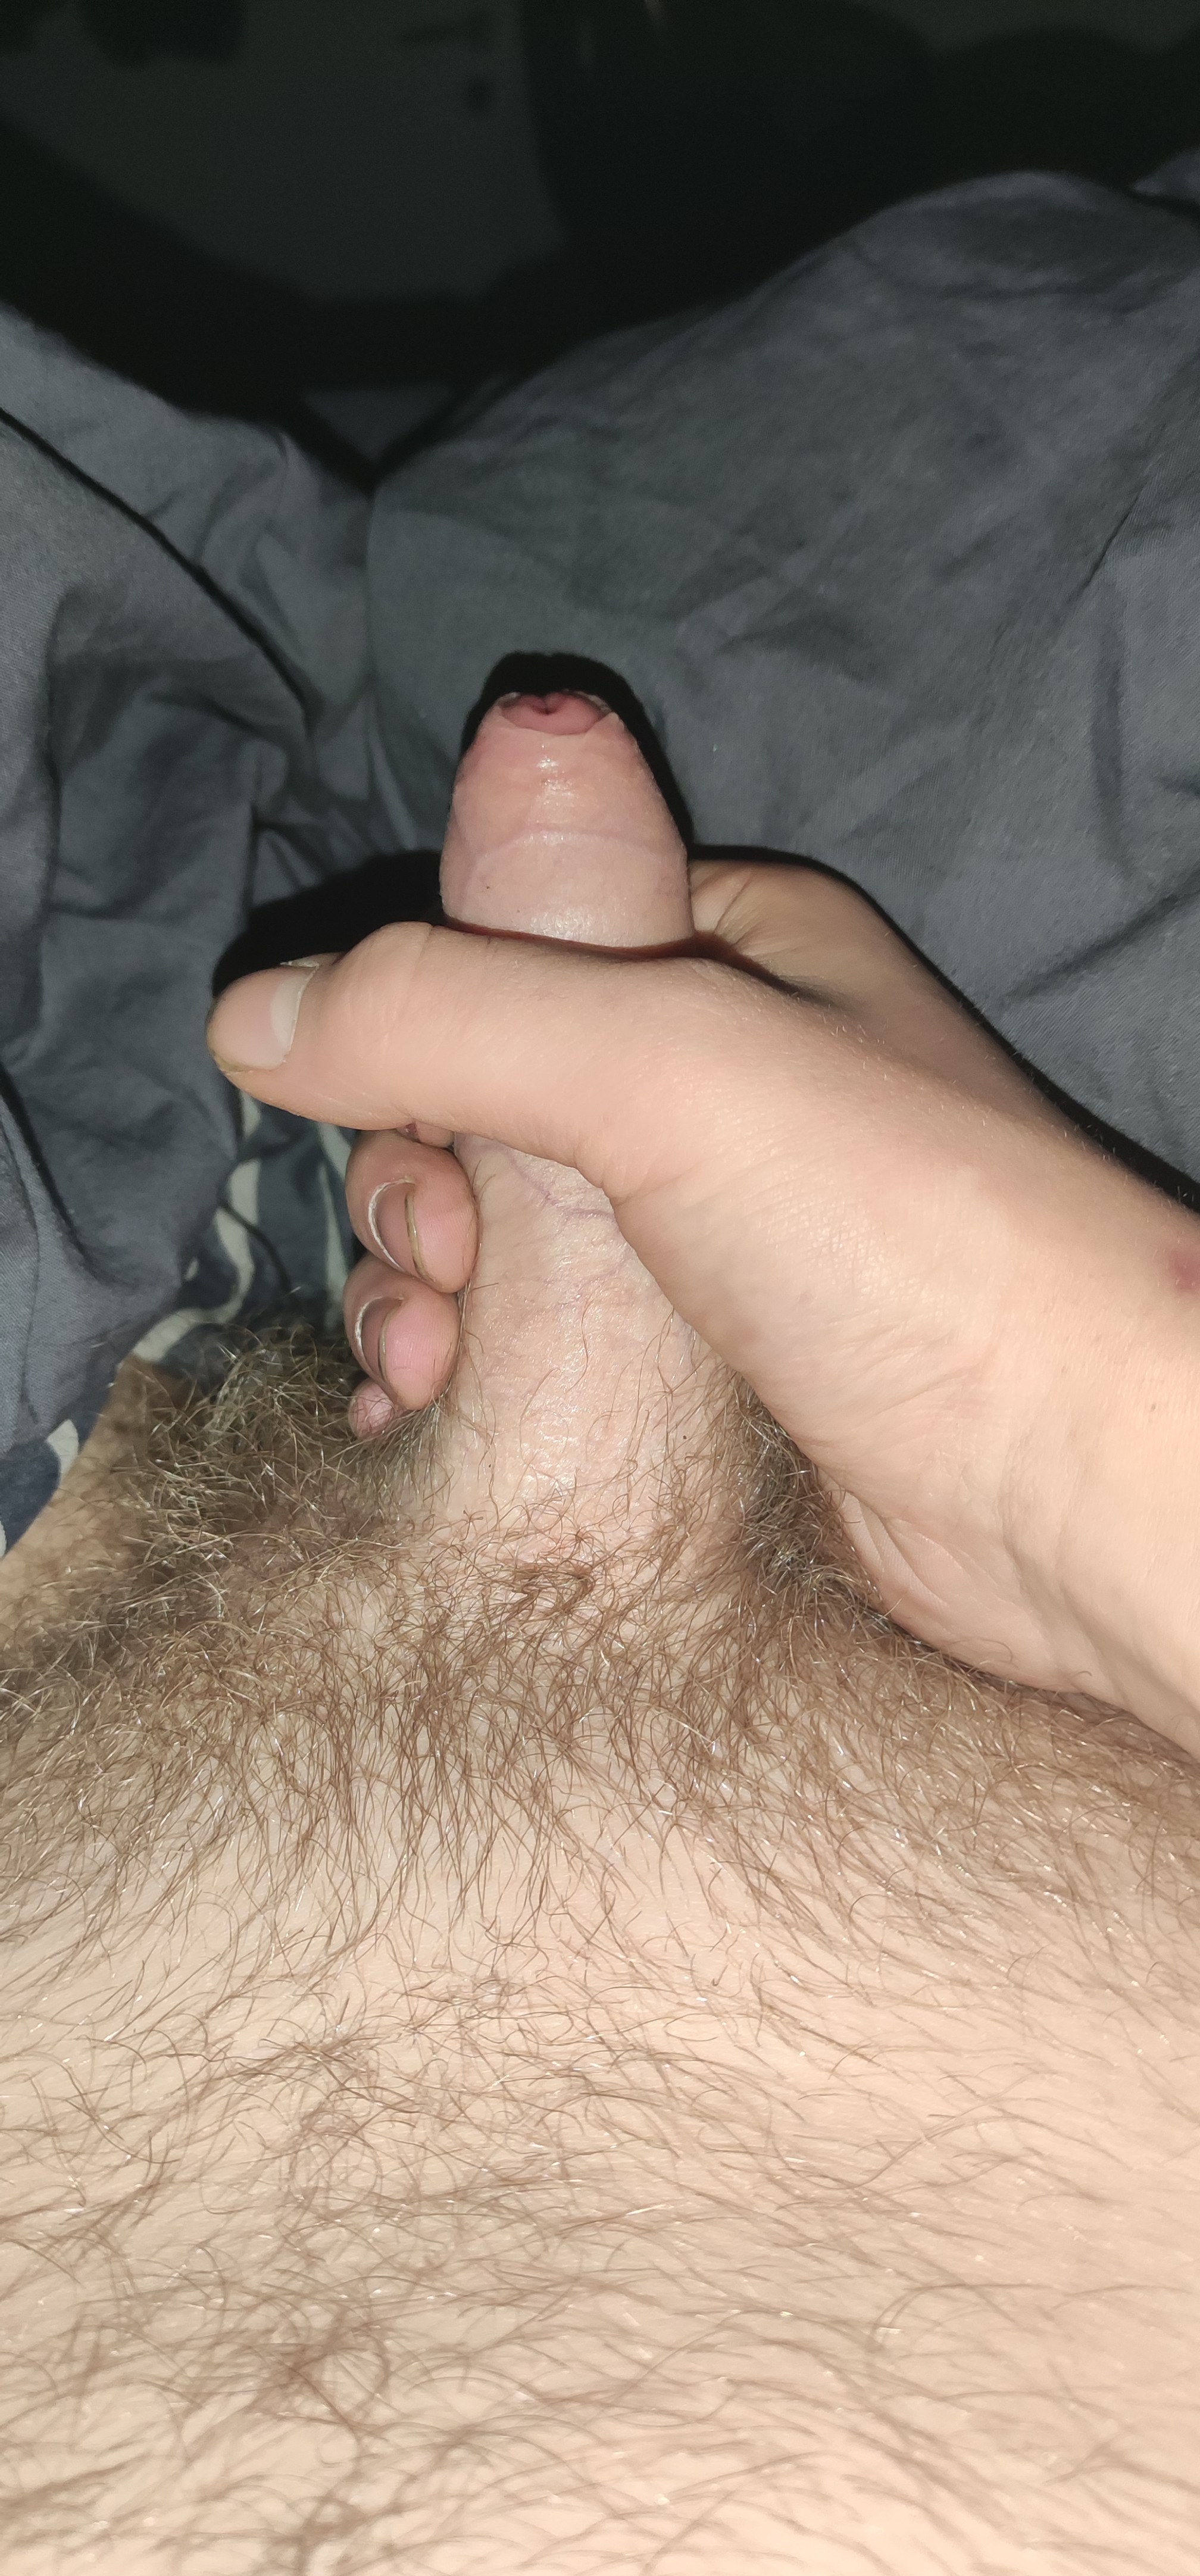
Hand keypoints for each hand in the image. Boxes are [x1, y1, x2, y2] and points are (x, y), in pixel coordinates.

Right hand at [208, 859, 1199, 1751]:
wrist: (1066, 1487)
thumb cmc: (908, 1242)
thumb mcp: (663, 1064)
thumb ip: (446, 1011)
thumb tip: (252, 1015)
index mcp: (731, 946)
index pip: (494, 947)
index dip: (422, 1046)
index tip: (436, 1161)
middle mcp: (722, 1078)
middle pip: (469, 1100)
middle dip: (414, 1195)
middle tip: (453, 1282)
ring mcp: (713, 1231)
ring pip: (486, 1237)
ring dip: (417, 1302)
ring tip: (437, 1373)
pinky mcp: (703, 1366)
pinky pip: (531, 1345)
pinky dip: (461, 1378)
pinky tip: (433, 1421)